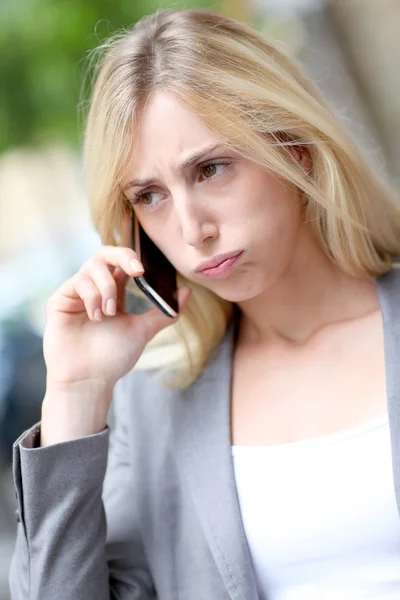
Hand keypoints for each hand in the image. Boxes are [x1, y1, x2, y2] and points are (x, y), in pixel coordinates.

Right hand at [43, 244, 189, 390]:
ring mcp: (75, 294)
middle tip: (136, 271)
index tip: (143, 271)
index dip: (131, 258)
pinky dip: (92, 297)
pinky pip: (78, 281)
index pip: (120, 262)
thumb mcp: (143, 331)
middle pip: (103, 254)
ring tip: (109, 313)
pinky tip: (95, 318)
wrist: (89, 380)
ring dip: (107, 288)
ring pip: (92, 266)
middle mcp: (93, 289)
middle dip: (122, 256)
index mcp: (113, 292)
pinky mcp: (59, 300)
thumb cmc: (113, 358)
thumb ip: (164, 312)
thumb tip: (186, 292)